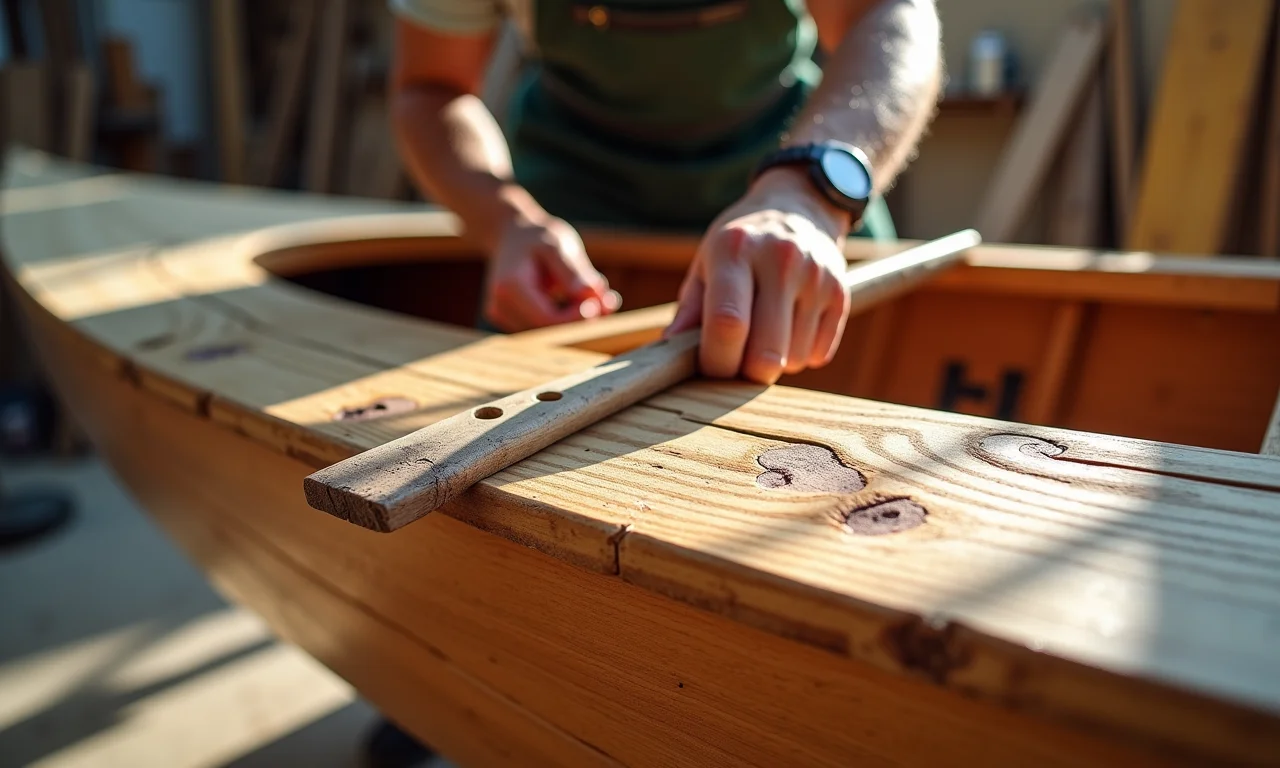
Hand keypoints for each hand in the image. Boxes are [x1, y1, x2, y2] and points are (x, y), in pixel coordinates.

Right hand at [483, 212, 620, 331]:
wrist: (512, 234)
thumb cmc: (537, 236)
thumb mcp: (559, 243)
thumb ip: (574, 272)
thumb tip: (592, 296)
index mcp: (510, 286)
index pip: (548, 318)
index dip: (578, 317)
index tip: (601, 301)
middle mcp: (500, 306)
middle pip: (549, 330)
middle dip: (582, 319)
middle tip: (609, 301)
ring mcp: (503, 316)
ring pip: (548, 332)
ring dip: (577, 320)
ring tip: (598, 297)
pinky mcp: (511, 321)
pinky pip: (544, 328)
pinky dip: (566, 318)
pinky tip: (581, 300)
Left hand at [663, 167, 853, 384]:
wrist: (799, 207)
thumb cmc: (741, 245)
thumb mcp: (706, 262)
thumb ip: (690, 309)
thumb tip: (671, 352)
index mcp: (736, 250)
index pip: (728, 324)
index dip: (716, 362)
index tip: (708, 368)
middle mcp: (781, 260)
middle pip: (765, 354)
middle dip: (745, 373)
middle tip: (734, 360)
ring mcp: (816, 277)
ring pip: (792, 360)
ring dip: (773, 363)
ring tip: (763, 334)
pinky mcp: (841, 293)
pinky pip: (817, 355)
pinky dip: (799, 355)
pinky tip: (788, 329)